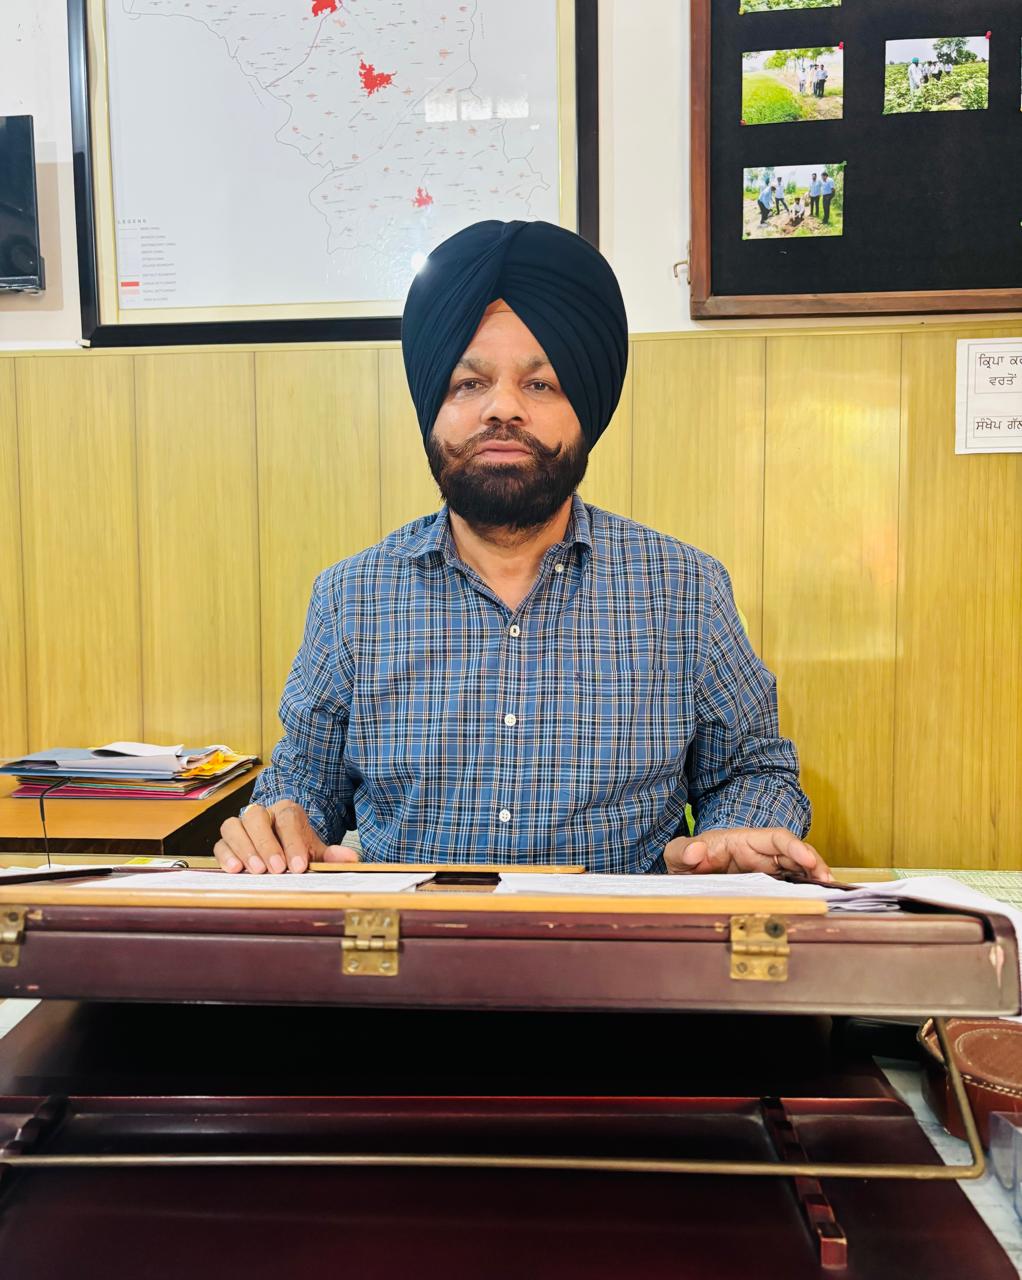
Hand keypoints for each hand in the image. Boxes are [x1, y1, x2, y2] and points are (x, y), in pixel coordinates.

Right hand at [215, 800, 358, 873]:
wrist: (283, 856)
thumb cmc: (298, 852)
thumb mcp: (316, 854)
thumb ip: (332, 856)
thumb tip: (350, 858)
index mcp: (286, 811)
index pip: (287, 818)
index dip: (292, 841)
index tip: (298, 866)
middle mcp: (261, 814)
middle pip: (256, 817)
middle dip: (266, 844)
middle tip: (276, 869)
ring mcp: (241, 826)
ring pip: (234, 826)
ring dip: (244, 848)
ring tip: (256, 871)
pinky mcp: (227, 841)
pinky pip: (220, 843)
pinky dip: (225, 855)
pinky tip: (234, 869)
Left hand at [664, 827, 831, 881]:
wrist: (685, 874)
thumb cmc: (686, 859)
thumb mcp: (677, 854)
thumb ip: (683, 850)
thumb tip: (695, 852)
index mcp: (743, 841)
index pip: (776, 838)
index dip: (795, 847)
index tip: (808, 859)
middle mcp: (760, 854)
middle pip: (796, 855)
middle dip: (815, 866)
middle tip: (828, 884)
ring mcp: (767, 871)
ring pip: (799, 872)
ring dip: (815, 881)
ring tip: (830, 895)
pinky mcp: (769, 887)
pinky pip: (792, 888)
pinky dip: (806, 893)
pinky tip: (817, 904)